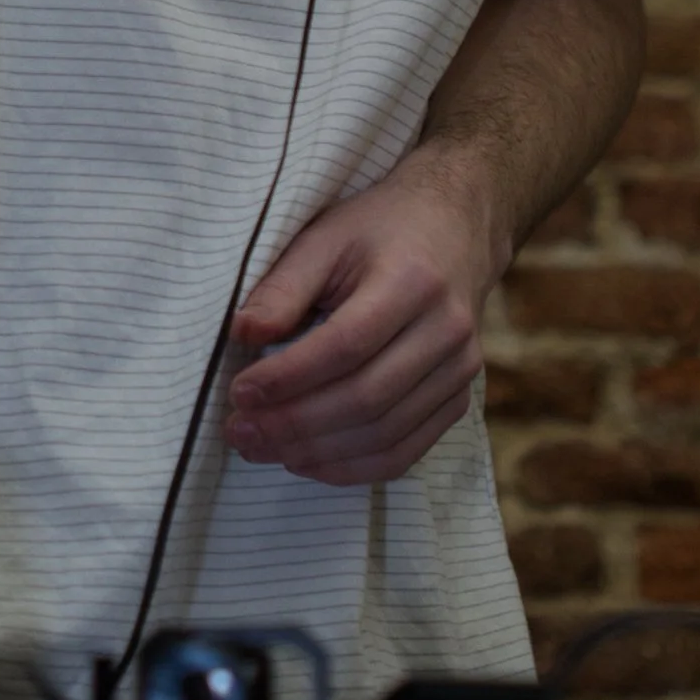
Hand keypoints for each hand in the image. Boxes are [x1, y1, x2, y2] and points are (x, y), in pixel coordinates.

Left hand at [224, 147, 503, 487]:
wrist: (454, 230)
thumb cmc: (379, 231)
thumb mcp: (325, 238)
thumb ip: (284, 287)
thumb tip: (243, 334)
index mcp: (412, 281)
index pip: (346, 345)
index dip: (290, 377)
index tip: (240, 393)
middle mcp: (446, 330)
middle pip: (366, 398)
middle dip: (295, 424)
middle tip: (240, 431)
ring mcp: (460, 370)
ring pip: (386, 434)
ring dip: (317, 453)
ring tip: (262, 448)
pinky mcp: (458, 398)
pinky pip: (406, 451)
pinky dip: (352, 468)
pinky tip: (306, 461)